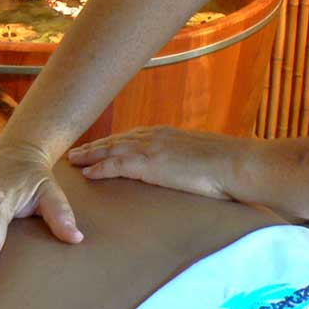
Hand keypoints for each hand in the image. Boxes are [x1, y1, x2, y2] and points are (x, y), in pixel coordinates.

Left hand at [68, 126, 237, 199]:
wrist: (235, 163)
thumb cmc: (226, 164)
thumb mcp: (201, 157)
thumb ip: (187, 159)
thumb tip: (186, 169)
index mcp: (166, 134)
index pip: (131, 136)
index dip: (113, 142)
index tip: (99, 145)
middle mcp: (154, 137)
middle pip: (115, 140)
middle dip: (95, 146)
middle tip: (76, 151)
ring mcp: (151, 149)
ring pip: (110, 149)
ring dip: (90, 154)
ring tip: (73, 160)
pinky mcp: (149, 164)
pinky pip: (116, 165)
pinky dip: (99, 168)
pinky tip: (87, 174)